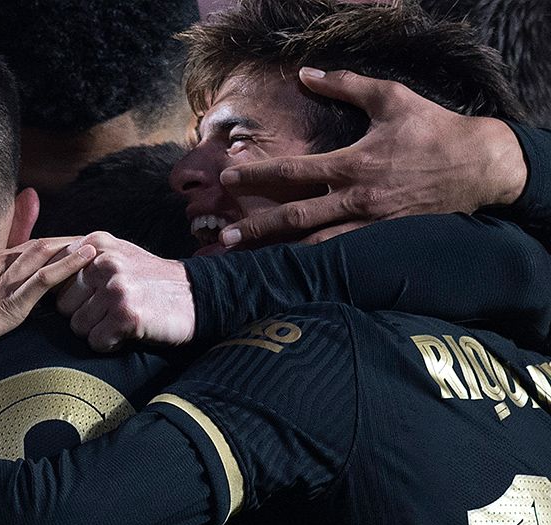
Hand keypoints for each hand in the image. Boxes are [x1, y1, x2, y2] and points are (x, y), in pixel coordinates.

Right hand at [0, 238, 97, 359]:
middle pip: (34, 250)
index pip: (13, 252)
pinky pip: (46, 281)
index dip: (35, 249)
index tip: (56, 245)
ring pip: (45, 259)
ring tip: (99, 242)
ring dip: (73, 250)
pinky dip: (70, 267)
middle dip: (62, 245)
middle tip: (90, 239)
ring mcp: (3, 283)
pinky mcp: (10, 303)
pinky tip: (89, 259)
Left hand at [55, 232, 193, 351]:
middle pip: (62, 305)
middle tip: (109, 313)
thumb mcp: (117, 254)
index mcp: (95, 244)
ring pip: (77, 326)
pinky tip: (128, 331)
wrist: (196, 296)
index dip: (66, 295)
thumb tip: (42, 272)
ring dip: (97, 331)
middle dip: (82, 315)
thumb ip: (81, 259)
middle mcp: (103, 262)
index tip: (86, 300)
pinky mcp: (126, 314)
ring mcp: (115, 288)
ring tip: (119, 320)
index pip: (54, 275)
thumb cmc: (150, 280)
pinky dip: (110, 343)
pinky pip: (96, 341)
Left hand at [218, 68, 526, 246]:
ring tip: (248, 262)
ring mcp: (370, 224)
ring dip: (279, 253)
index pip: (292, 171)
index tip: (228, 178)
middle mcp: (355, 199)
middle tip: (223, 237)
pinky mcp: (384, 240)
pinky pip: (343, 256)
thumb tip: (306, 73)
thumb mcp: (391, 98)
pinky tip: (292, 272)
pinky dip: (316, 264)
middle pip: (294, 217)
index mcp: (352, 165)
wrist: (481, 166)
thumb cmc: (434, 129)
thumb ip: (345, 84)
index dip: (257, 175)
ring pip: (315, 244)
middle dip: (256, 228)